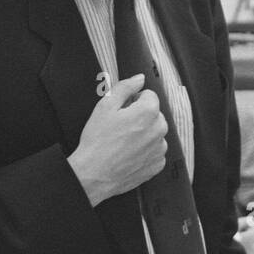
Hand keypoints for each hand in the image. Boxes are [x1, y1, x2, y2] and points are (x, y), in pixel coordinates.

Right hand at [68, 74, 167, 206]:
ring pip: (155, 132)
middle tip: (120, 127)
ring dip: (144, 133)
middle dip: (140, 116)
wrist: (93, 174)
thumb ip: (125, 87)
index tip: (123, 110)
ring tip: (123, 142)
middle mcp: (159, 130)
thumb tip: (139, 78)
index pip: (149, 95)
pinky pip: (155, 151)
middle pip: (154, 114)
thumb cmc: (97, 141)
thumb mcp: (105, 106)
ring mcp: (159, 149)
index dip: (133, 100)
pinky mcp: (157, 164)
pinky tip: (129, 153)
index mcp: (148, 112)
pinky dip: (145, 150)